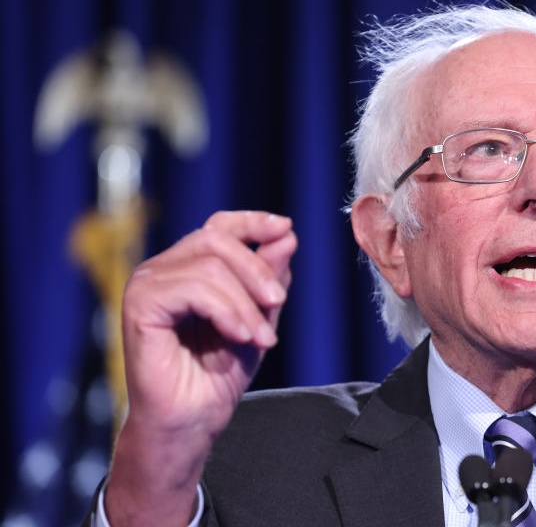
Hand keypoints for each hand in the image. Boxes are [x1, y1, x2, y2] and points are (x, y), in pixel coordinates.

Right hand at [105, 211, 296, 526]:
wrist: (192, 421)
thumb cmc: (218, 375)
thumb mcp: (259, 318)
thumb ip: (270, 278)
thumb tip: (286, 234)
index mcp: (187, 268)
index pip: (219, 226)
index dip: (253, 222)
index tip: (285, 229)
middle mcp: (162, 269)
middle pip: (217, 239)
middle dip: (257, 269)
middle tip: (278, 303)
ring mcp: (147, 284)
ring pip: (210, 264)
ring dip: (246, 303)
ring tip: (263, 338)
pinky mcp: (139, 305)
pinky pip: (194, 288)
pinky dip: (227, 311)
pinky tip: (240, 336)